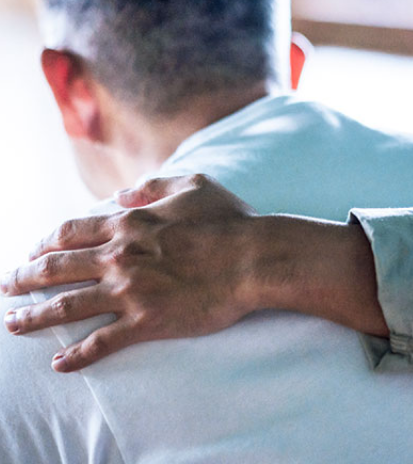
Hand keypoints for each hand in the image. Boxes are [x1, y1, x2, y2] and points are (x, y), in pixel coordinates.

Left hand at [1, 174, 261, 371]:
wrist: (253, 258)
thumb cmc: (228, 220)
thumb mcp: (192, 185)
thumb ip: (153, 185)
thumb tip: (123, 192)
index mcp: (129, 223)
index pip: (70, 233)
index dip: (44, 242)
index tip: (32, 250)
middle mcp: (120, 256)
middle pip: (57, 267)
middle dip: (26, 276)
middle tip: (8, 284)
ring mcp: (131, 291)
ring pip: (68, 306)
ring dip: (34, 315)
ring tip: (12, 322)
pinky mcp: (147, 321)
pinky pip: (102, 342)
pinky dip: (77, 355)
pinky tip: (59, 363)